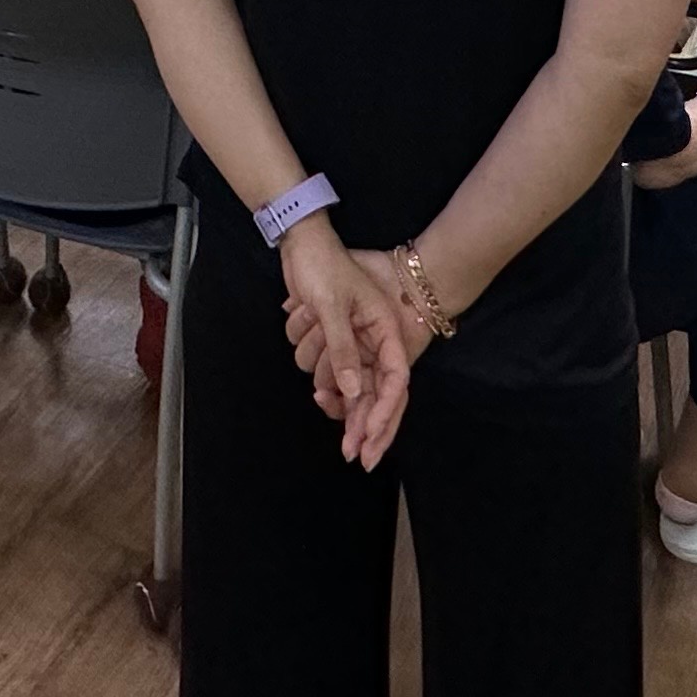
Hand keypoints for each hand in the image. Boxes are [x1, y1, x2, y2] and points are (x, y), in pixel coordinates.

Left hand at [275, 223, 411, 465]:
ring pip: (349, 386)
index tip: (369, 442)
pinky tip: (315, 381)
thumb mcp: (332, 306)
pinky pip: (330, 372)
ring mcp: (356, 343)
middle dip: (363, 425)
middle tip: (353, 456)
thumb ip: (343, 349)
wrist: (302, 240)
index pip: (394, 383)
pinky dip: (320, 373)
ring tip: (318, 380)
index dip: (384, 415)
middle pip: (375, 394)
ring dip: (331, 386)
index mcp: (385, 331)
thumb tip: (350, 392)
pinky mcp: (336, 342)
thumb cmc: (324, 266)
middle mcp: (375, 341)